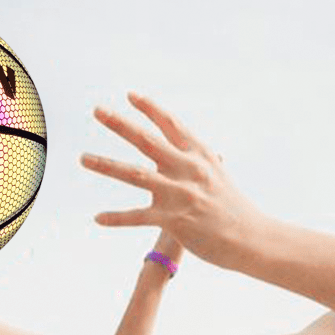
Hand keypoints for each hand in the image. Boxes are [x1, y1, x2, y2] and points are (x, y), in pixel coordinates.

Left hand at [82, 93, 260, 267]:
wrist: (251, 239)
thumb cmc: (233, 206)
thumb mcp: (217, 174)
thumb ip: (199, 160)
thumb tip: (195, 146)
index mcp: (200, 154)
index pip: (171, 124)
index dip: (150, 108)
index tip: (130, 95)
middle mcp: (188, 168)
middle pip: (147, 140)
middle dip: (120, 123)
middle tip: (97, 109)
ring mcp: (180, 193)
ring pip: (134, 174)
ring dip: (105, 164)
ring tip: (83, 158)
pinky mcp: (174, 220)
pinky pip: (137, 217)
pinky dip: (116, 217)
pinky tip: (97, 218)